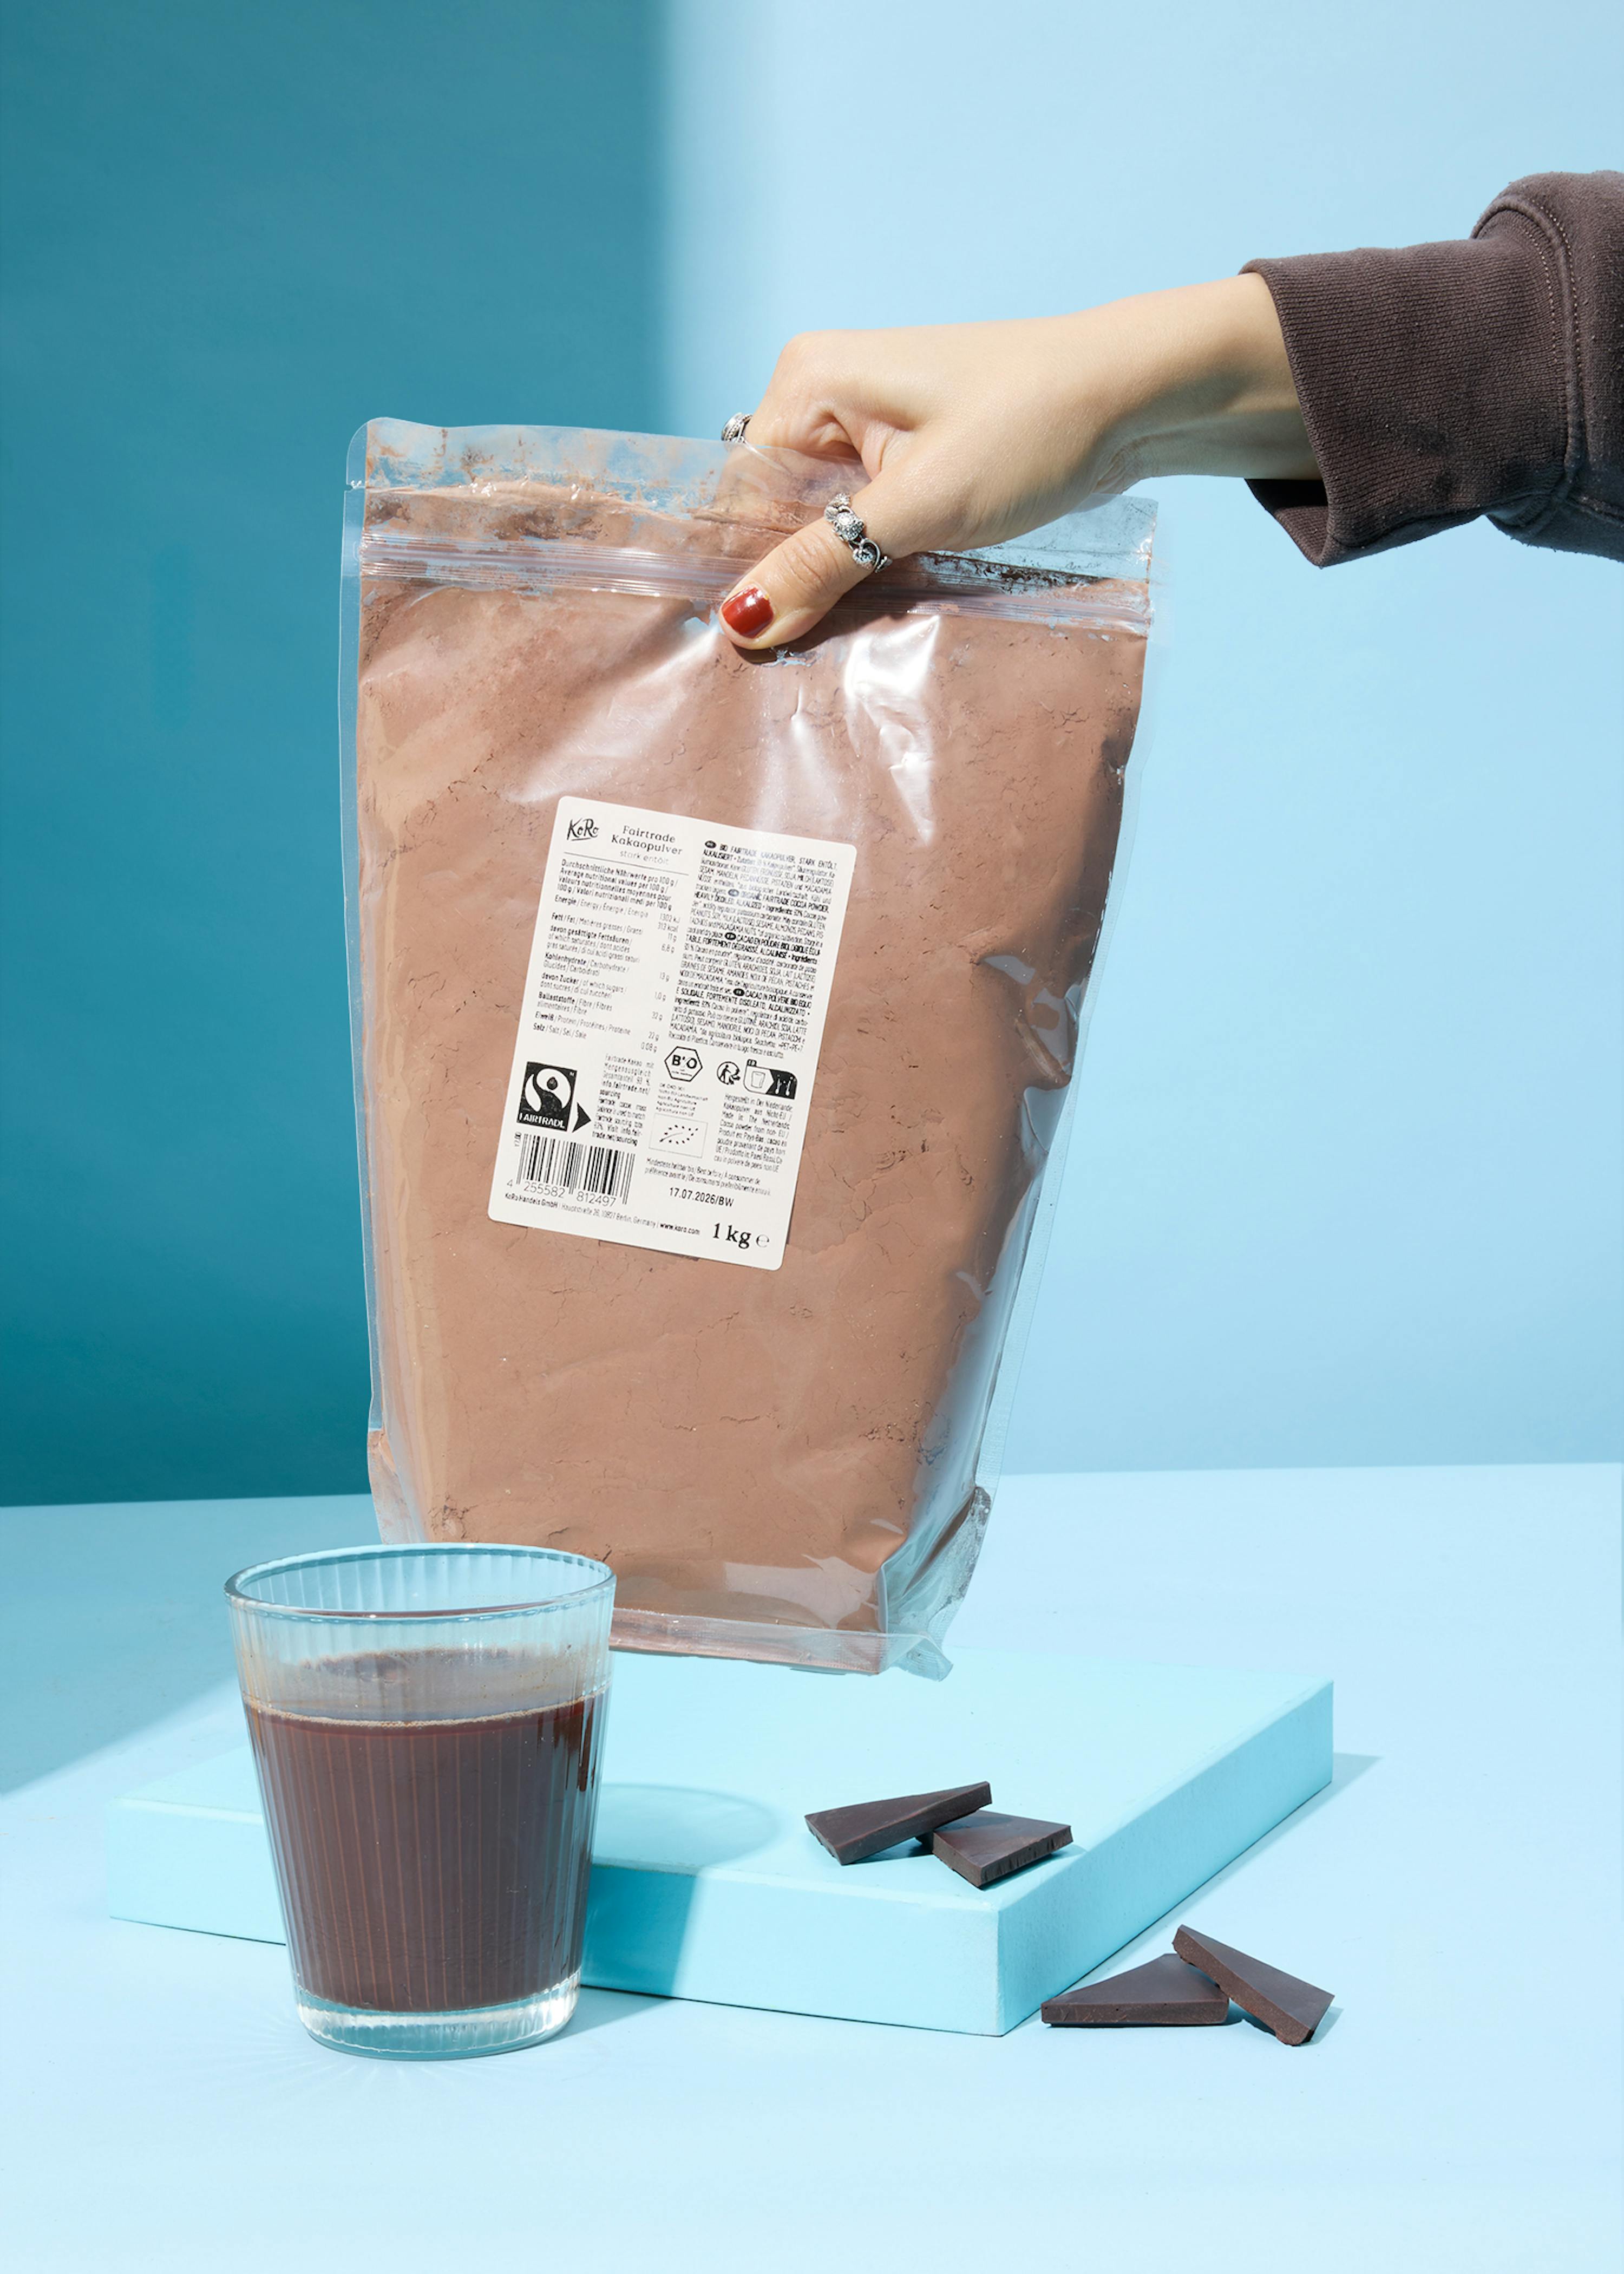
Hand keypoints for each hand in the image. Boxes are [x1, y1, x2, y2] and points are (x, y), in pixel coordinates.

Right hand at [718, 274, 1316, 646]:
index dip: (754, 573)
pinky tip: (896, 594)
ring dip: (843, 577)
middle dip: (799, 578)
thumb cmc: (1033, 428)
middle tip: (824, 645)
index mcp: (807, 380)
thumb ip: (824, 565)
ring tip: (867, 620)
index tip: (770, 646)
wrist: (1136, 395)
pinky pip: (863, 520)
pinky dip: (877, 562)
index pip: (739, 498)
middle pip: (774, 513)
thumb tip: (740, 624)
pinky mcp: (906, 452)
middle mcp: (823, 392)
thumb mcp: (921, 508)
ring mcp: (865, 422)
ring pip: (821, 524)